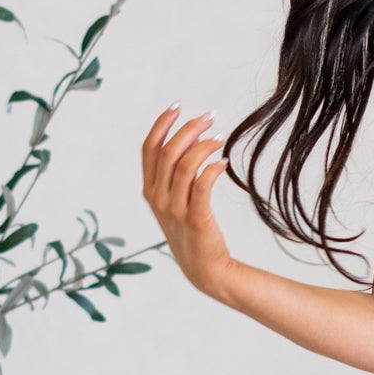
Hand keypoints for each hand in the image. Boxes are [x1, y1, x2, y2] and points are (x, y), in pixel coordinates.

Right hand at [141, 105, 234, 299]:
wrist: (203, 268)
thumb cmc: (192, 232)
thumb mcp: (175, 202)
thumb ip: (176, 174)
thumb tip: (191, 140)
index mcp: (150, 190)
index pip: (149, 148)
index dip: (161, 124)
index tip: (177, 106)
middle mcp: (158, 198)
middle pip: (168, 151)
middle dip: (188, 128)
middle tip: (210, 117)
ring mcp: (175, 210)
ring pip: (184, 165)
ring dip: (203, 146)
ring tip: (220, 139)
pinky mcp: (196, 220)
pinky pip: (202, 186)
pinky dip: (213, 169)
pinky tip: (223, 163)